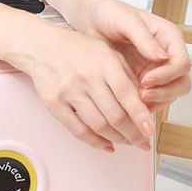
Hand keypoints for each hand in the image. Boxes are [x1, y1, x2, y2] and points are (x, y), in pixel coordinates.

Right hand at [11, 24, 157, 152]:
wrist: (41, 46)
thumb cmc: (76, 49)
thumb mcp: (107, 52)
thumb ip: (127, 75)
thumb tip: (145, 104)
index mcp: (103, 62)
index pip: (127, 94)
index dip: (140, 116)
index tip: (149, 131)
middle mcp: (86, 77)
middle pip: (114, 115)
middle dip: (133, 134)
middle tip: (142, 141)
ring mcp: (69, 91)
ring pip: (99, 126)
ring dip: (117, 139)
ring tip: (126, 141)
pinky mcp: (54, 104)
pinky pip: (78, 130)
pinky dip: (95, 142)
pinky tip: (106, 144)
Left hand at [81, 0, 190, 113]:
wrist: (91, 19)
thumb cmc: (109, 14)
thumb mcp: (125, 20)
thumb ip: (143, 38)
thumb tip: (162, 57)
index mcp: (168, 37)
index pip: (182, 63)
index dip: (167, 75)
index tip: (146, 80)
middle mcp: (167, 55)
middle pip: (182, 82)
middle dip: (164, 93)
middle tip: (142, 96)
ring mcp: (157, 70)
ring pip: (170, 94)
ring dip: (156, 102)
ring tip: (133, 102)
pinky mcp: (144, 81)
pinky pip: (153, 99)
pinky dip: (145, 105)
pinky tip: (128, 105)